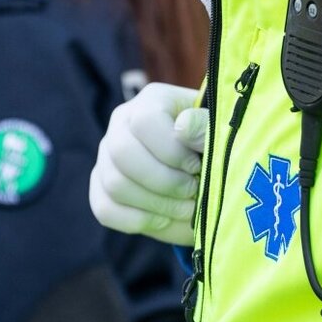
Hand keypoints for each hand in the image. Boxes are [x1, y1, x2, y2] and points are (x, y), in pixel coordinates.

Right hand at [90, 83, 207, 245]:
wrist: (209, 177)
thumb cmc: (217, 149)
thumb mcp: (220, 135)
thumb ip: (206, 127)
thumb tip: (183, 128)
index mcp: (152, 101)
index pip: (144, 121)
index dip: (172, 151)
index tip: (195, 167)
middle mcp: (122, 123)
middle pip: (122, 152)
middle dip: (163, 181)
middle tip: (192, 191)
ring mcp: (107, 156)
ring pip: (114, 183)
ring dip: (156, 204)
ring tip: (186, 207)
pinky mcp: (101, 187)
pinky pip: (105, 209)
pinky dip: (138, 220)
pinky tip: (164, 218)